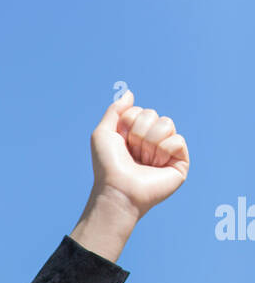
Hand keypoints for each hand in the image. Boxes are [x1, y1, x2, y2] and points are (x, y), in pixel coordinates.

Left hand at [89, 88, 189, 221]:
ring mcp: (167, 151)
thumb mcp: (103, 134)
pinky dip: (163, 150)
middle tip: (132, 153)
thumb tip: (130, 93)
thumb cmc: (108, 166)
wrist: (118, 189)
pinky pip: (177, 140)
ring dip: (149, 142)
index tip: (121, 142)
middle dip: (138, 132)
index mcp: (137, 133)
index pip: (141, 110)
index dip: (128, 123)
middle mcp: (153, 140)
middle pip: (153, 114)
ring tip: (143, 161)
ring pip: (167, 124)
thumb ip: (115, 111)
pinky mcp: (180, 162)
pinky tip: (156, 166)